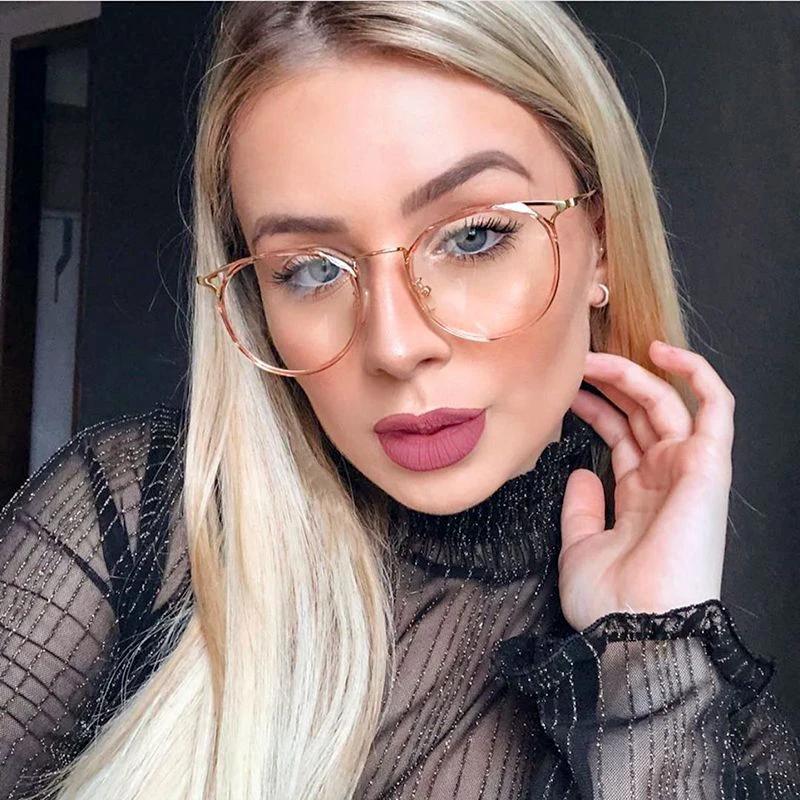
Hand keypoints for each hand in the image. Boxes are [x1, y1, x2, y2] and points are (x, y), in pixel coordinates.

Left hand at [559, 340, 733, 630]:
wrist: (635, 630)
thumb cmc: (608, 601)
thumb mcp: (579, 547)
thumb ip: (580, 508)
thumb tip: (580, 470)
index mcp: (639, 498)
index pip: (619, 437)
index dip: (594, 409)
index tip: (563, 390)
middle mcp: (666, 480)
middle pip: (639, 415)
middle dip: (608, 384)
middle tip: (573, 363)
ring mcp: (688, 470)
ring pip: (665, 403)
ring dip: (631, 373)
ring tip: (591, 357)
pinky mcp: (709, 465)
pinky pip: (715, 407)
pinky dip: (696, 374)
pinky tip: (660, 351)